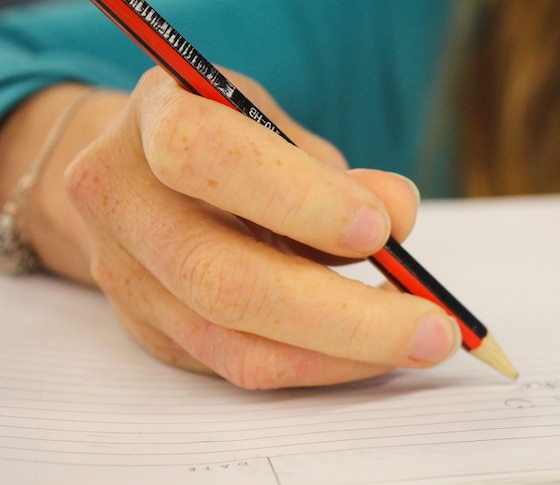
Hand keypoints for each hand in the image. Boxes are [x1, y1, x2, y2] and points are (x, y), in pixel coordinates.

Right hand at [25, 69, 459, 387]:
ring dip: (343, 354)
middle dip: (345, 315)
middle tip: (434, 328)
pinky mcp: (154, 333)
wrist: (146, 177)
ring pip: (236, 344)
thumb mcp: (278, 125)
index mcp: (153, 121)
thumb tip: (400, 218)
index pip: (205, 156)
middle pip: (224, 280)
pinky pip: (242, 367)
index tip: (379, 230)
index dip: (296, 198)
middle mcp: (122, 205)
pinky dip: (320, 364)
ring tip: (419, 343)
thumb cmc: (227, 139)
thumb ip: (334, 170)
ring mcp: (130, 280)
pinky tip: (371, 350)